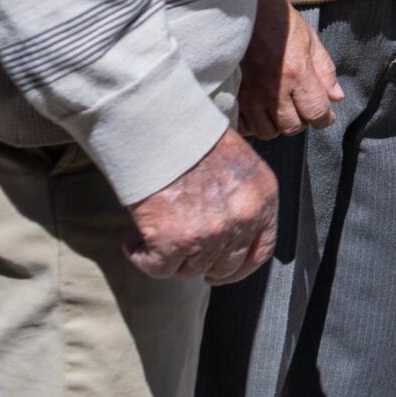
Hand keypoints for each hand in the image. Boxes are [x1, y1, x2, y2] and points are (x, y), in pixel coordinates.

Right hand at [126, 127, 277, 283]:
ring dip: (168, 258)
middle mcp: (242, 218)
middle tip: (180, 254)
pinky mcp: (173, 240)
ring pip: (189, 270)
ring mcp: (210, 232)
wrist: (159, 125)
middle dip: (200, 265)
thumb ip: (241, 200)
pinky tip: (133, 240)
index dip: (238, 268)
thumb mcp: (238, 164)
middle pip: (223, 266)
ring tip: (152, 236)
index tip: (219, 271)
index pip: (260, 252)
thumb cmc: (192, 138)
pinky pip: (158, 267)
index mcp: (262, 198)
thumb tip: (228, 233)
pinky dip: (141, 256)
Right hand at [238, 0, 341, 140]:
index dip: (324, 118)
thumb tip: (336, 98)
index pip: (316, 113)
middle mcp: (273, 89)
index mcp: (297, 73)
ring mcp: (249, 94)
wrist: (240, 9)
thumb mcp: (309, 38)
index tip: (325, 115)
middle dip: (302, 121)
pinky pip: (244, 126)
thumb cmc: (277, 19)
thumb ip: (324, 70)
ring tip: (281, 109)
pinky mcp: (232, 95)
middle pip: (292, 127)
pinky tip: (260, 110)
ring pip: (268, 131)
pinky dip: (254, 124)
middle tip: (302, 107)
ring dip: (278, 124)